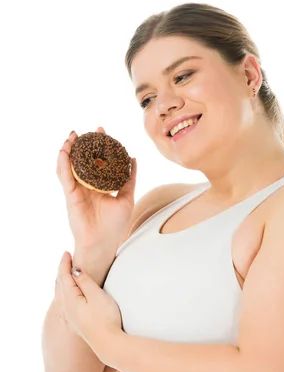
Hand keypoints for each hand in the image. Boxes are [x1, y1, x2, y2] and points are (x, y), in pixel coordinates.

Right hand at [56, 127, 136, 249]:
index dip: (99, 146)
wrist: (103, 242)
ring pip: (70, 165)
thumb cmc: (115, 225)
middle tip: (92, 130)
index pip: (98, 160)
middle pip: (83, 160)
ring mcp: (77, 189)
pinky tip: (64, 151)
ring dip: (69, 150)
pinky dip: (63, 163)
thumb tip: (133, 159)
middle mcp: (87, 185)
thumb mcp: (127, 197)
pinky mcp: (69, 194)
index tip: (103, 132)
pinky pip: (64, 176)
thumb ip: (129, 179)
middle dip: (85, 143)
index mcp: (99, 184)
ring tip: (73, 136)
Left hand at [56, 251, 122, 349]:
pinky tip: (72, 295)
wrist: (109, 344)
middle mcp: (67, 308)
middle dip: (62, 271)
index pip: (64, 277)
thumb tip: (75, 270)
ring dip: (64, 282)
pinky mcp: (78, 322)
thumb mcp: (96, 296)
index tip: (66, 253)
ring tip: (67, 273)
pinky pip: (66, 301)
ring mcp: (72, 317)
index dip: (64, 264)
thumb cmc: (105, 319)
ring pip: (62, 294)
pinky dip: (67, 291)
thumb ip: (85, 282)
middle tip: (66, 259)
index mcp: (70, 299)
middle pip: (60, 285)